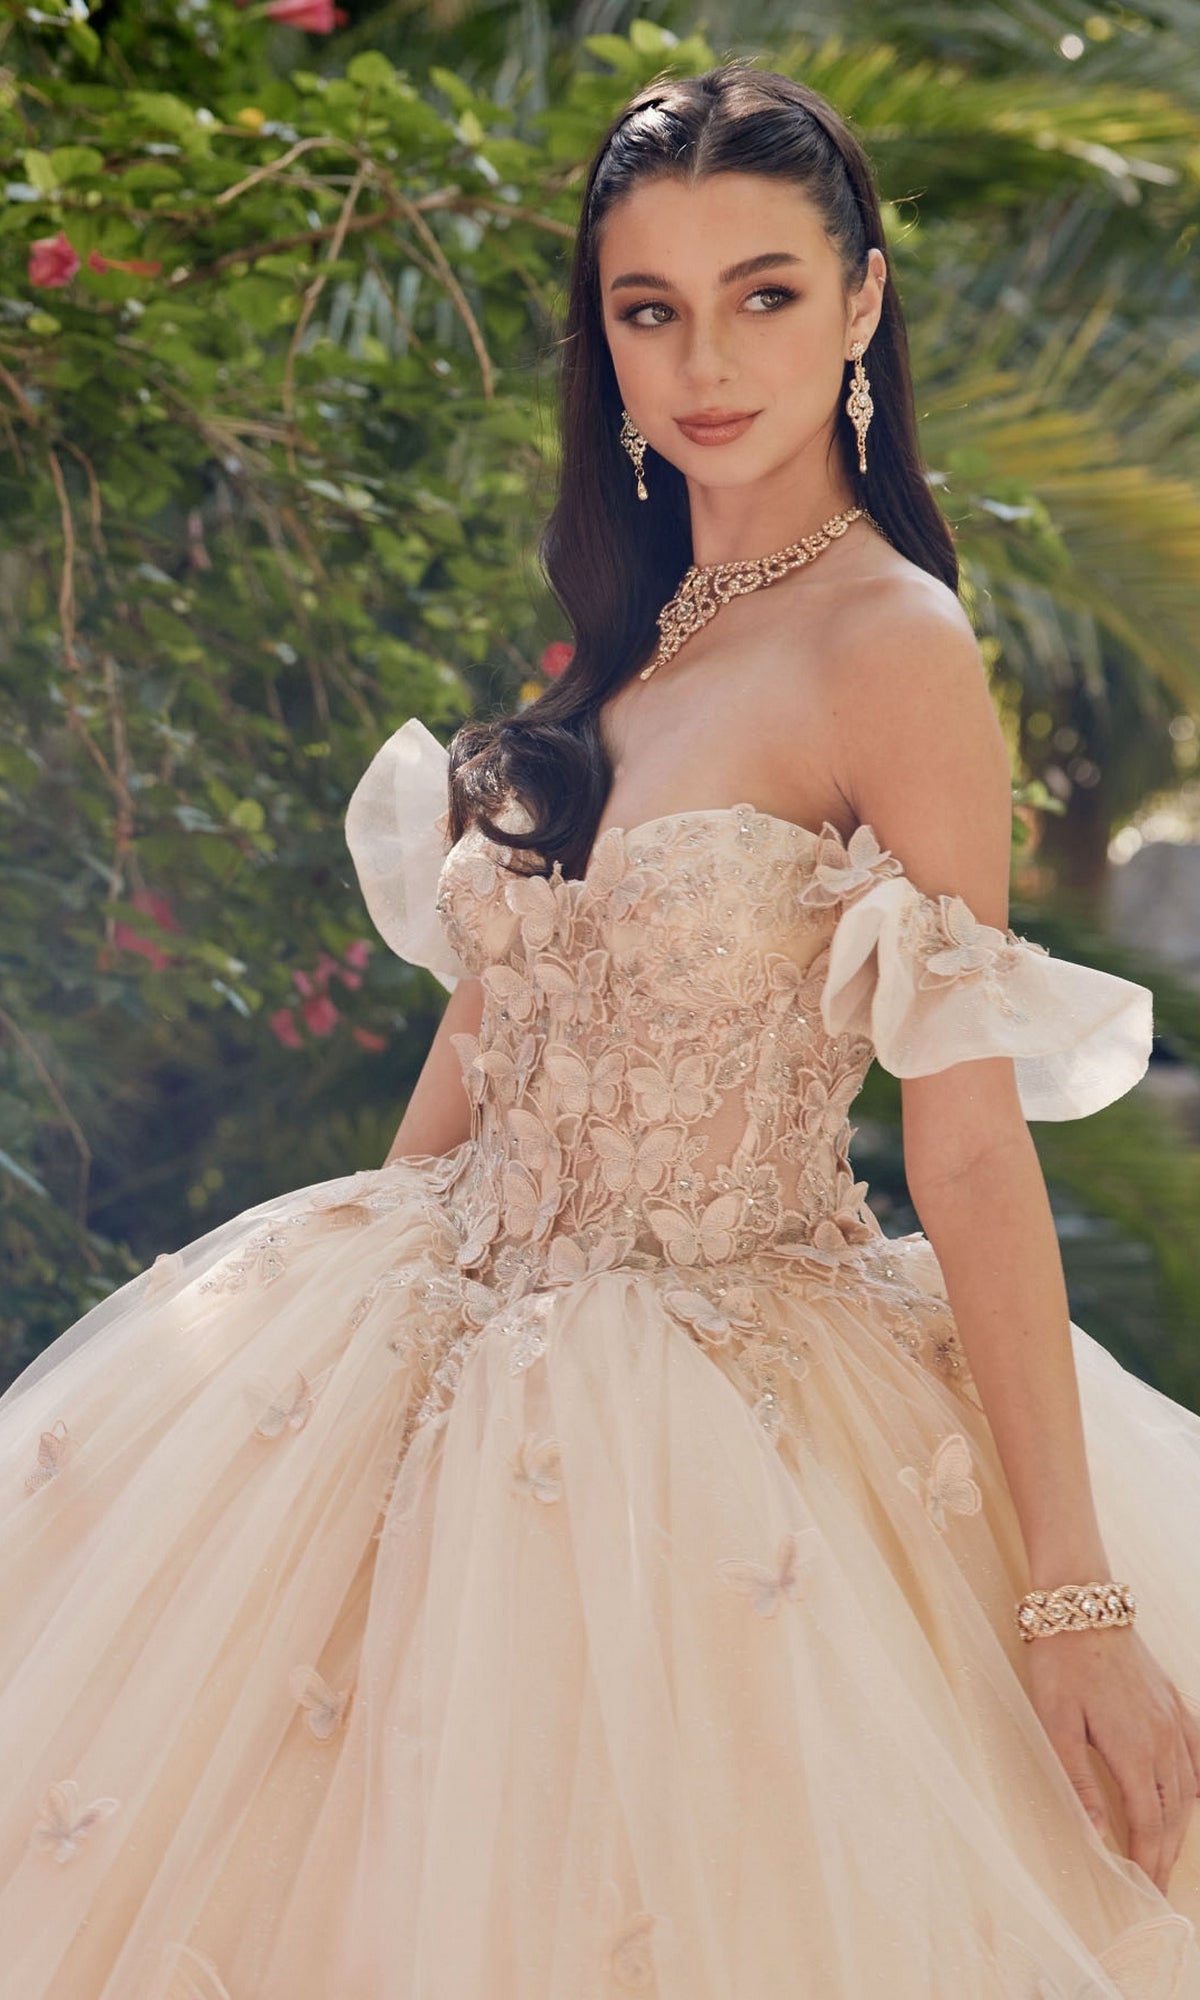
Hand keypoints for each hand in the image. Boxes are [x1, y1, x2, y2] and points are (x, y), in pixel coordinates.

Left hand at [1026, 1623, 1199, 1893]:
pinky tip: (1194, 1797)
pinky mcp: (1173, 1702)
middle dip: (1166, 1855)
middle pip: (1172, 1813)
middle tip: (1158, 1889)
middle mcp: (1163, 1739)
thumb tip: (1095, 1834)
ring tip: (1168, 1855)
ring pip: (1187, 1788)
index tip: (1147, 1892)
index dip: (1149, 1862)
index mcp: (1133, 1750)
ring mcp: (1173, 1720)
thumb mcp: (1055, 1724)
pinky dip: (1198, 1782)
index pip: (1148, 1824)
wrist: (1080, 1606)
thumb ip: (1078, 1782)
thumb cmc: (1060, 1663)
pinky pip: (1198, 1753)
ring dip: (1180, 1827)